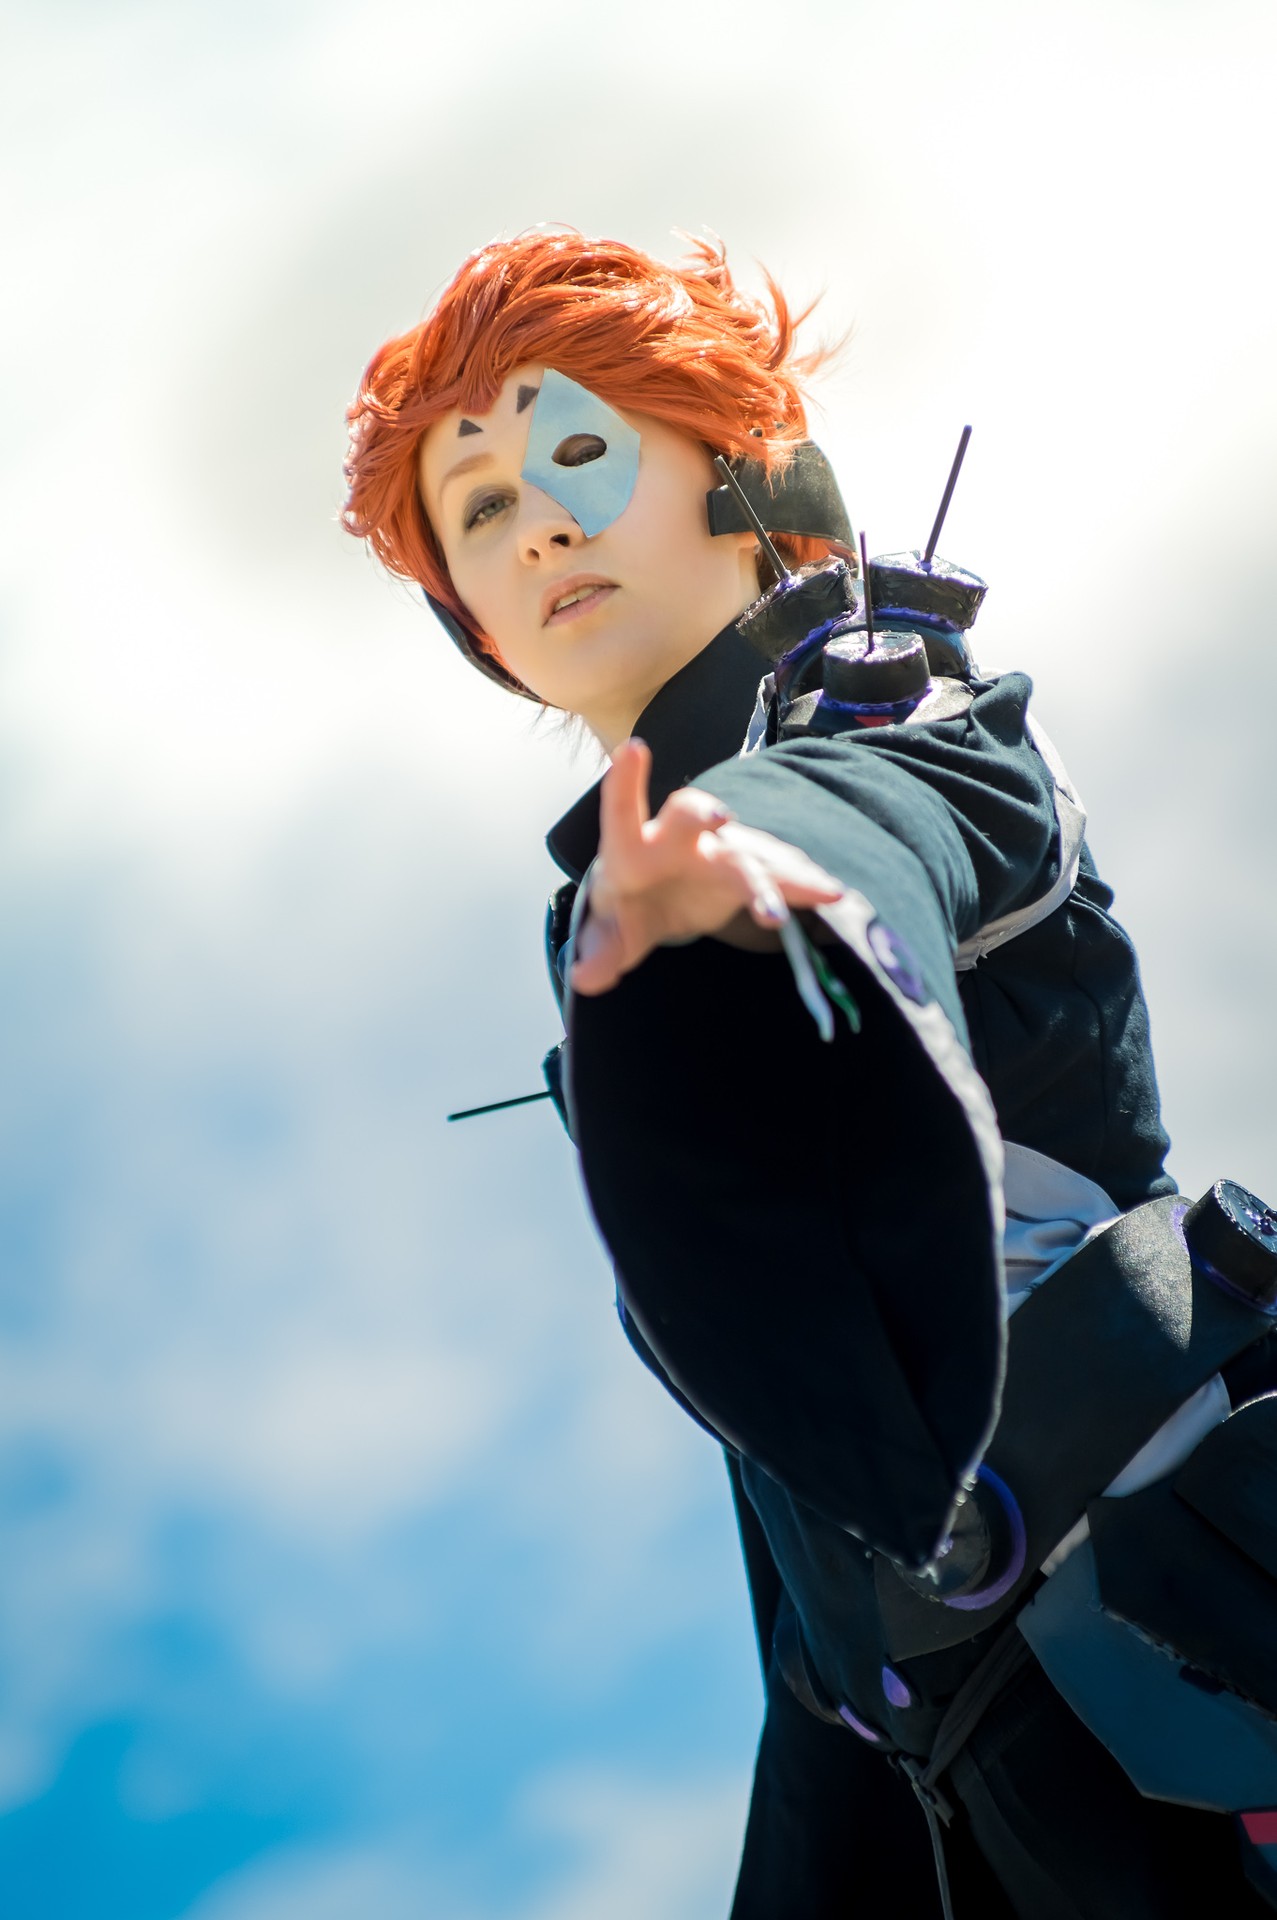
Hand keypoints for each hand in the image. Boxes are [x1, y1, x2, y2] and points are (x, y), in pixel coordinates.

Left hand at [570, 737, 843, 995]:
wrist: (661, 898)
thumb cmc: (629, 904)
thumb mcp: (611, 932)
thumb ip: (600, 952)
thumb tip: (584, 978)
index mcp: (634, 847)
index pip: (622, 811)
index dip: (626, 782)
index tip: (633, 749)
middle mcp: (679, 840)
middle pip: (690, 816)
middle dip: (704, 814)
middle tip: (721, 819)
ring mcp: (719, 854)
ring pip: (745, 857)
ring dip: (763, 881)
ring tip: (776, 915)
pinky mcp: (749, 876)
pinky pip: (780, 879)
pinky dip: (804, 887)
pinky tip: (832, 895)